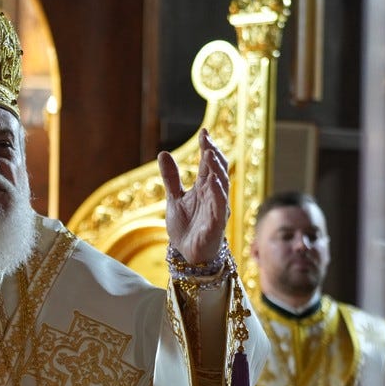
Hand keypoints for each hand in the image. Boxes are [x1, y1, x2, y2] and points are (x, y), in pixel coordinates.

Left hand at [159, 129, 228, 264]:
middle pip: (218, 170)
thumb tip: (163, 153)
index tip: (203, 132)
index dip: (207, 147)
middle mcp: (213, 195)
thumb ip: (171, 178)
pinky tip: (212, 182)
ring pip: (221, 185)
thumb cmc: (186, 227)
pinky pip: (220, 207)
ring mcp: (217, 208)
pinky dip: (217, 194)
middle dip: (213, 154)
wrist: (187, 253)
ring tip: (209, 154)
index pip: (208, 164)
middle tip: (207, 140)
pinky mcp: (217, 223)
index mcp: (204, 188)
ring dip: (216, 170)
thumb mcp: (174, 198)